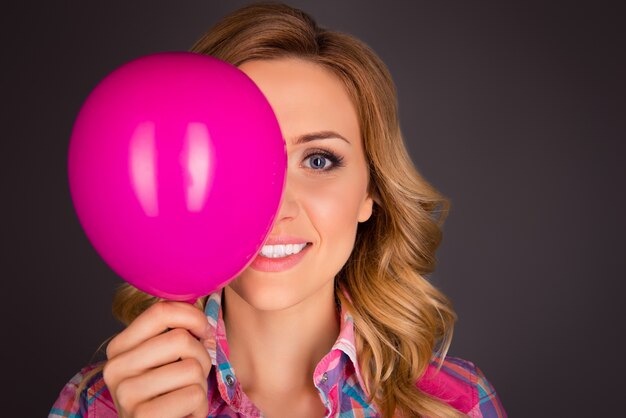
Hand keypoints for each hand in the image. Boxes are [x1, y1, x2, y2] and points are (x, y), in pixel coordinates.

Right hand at [103, 301, 213, 416]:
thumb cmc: (167, 395)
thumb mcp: (166, 361)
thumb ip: (175, 333)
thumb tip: (202, 314)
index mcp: (119, 348)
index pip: (160, 311)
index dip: (193, 316)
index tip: (204, 331)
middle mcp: (115, 368)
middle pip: (180, 339)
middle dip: (201, 356)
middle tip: (195, 375)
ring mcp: (125, 393)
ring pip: (192, 367)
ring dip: (201, 385)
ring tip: (186, 397)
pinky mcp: (142, 416)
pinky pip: (193, 395)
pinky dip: (199, 406)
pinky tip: (184, 414)